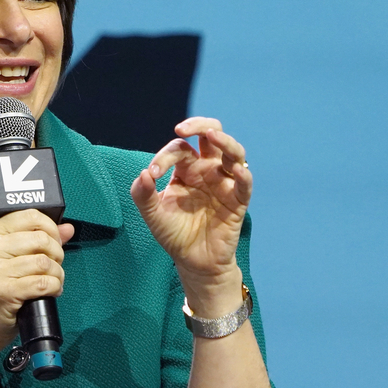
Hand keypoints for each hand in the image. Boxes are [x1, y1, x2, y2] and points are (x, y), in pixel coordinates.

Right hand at [0, 209, 74, 351]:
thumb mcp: (11, 259)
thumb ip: (38, 240)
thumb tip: (67, 228)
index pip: (31, 216)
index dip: (51, 229)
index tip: (54, 243)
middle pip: (42, 239)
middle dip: (57, 254)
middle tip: (53, 267)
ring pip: (45, 262)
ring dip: (57, 275)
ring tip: (51, 282)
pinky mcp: (4, 291)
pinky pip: (44, 283)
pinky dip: (54, 288)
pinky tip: (49, 293)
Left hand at [130, 117, 250, 313]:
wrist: (193, 262)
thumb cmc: (174, 234)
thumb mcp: (153, 215)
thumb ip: (143, 194)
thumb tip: (144, 173)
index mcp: (186, 170)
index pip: (180, 150)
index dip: (164, 157)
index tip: (152, 174)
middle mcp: (207, 171)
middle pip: (211, 136)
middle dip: (200, 125)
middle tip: (183, 128)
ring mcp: (224, 183)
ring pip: (232, 152)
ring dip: (224, 141)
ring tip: (212, 135)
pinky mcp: (237, 200)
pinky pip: (244, 183)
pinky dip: (242, 174)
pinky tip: (235, 169)